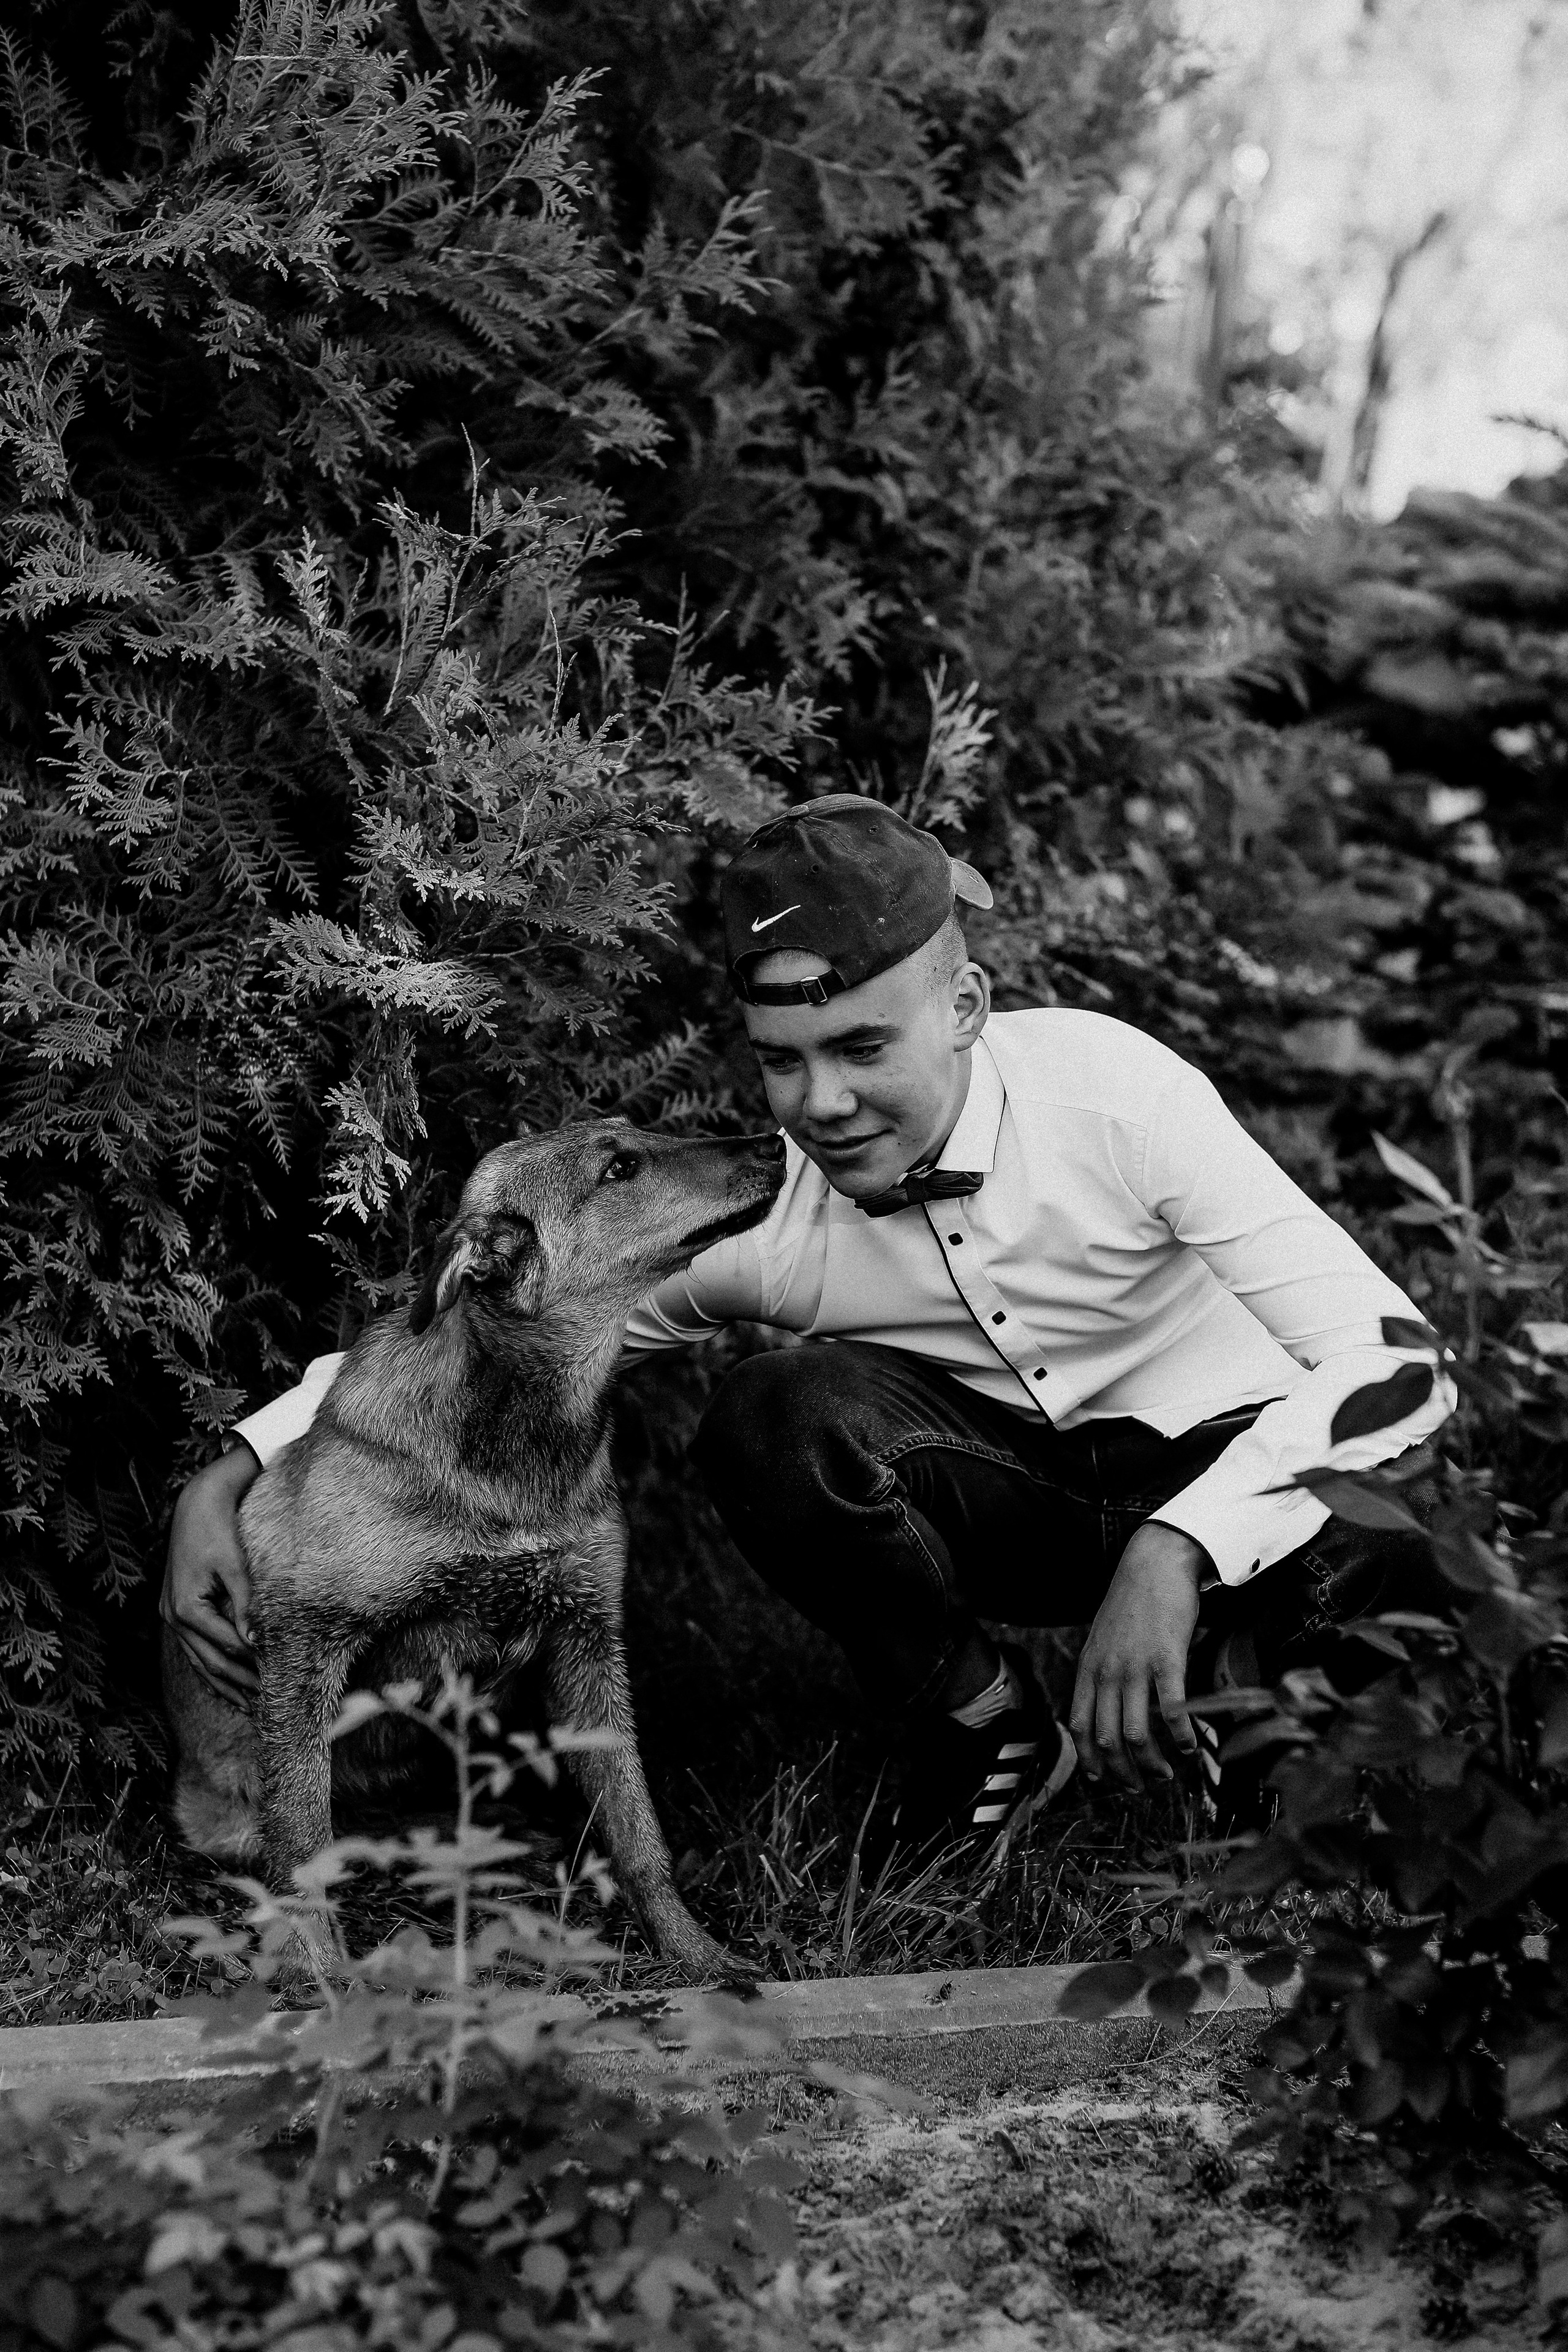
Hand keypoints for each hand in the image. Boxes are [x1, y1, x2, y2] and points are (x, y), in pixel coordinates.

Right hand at [160, 1445, 261, 1708]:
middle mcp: (173, 1618)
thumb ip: (246, 1605)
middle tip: (268, 1708)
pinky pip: (194, 1649)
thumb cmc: (219, 1529)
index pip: (227, 1647)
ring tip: (250, 1707)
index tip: (278, 1684)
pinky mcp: (176, 1611)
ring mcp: (170, 1616)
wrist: (196, 1503)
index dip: (253, 1667)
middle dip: (240, 1686)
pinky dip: (211, 1668)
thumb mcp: (235, 1565)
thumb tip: (257, 1645)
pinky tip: (227, 1684)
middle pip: (211, 1663)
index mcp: (186, 1608)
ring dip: (225, 1685)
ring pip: (199, 1662)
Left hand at [1070, 1521, 1208, 1789]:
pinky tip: (1191, 1748)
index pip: (1078, 1726)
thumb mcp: (1103, 1637)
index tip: (1104, 1780)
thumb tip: (1108, 1706)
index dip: (1090, 1761)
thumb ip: (1103, 1671)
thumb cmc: (1134, 1602)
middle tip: (1142, 1787)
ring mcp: (1135, 1667)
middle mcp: (1107, 1672)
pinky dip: (1180, 1737)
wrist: (1155, 1562)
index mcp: (1089, 1668)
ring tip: (1168, 1774)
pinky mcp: (1167, 1659)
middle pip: (1106, 1739)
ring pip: (1135, 1733)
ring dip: (1152, 1762)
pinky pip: (1170, 1711)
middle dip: (1123, 1772)